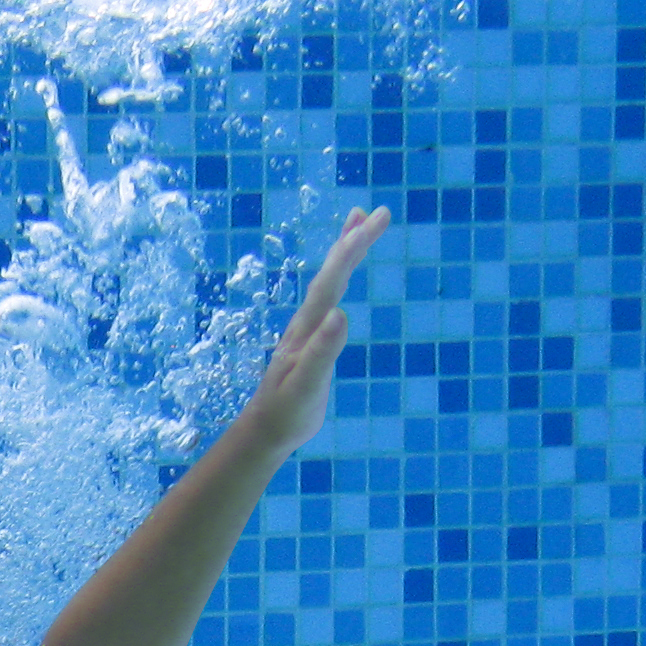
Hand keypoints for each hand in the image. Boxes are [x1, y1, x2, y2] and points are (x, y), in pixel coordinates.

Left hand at [236, 205, 388, 460]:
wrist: (266, 431)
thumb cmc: (286, 413)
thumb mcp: (307, 385)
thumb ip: (322, 351)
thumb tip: (340, 314)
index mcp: (308, 327)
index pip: (333, 279)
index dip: (353, 248)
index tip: (376, 220)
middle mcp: (307, 321)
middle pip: (331, 273)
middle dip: (354, 240)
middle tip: (380, 213)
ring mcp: (309, 330)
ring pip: (328, 282)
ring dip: (344, 253)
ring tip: (358, 225)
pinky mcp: (313, 341)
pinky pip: (329, 300)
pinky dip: (339, 280)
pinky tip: (343, 280)